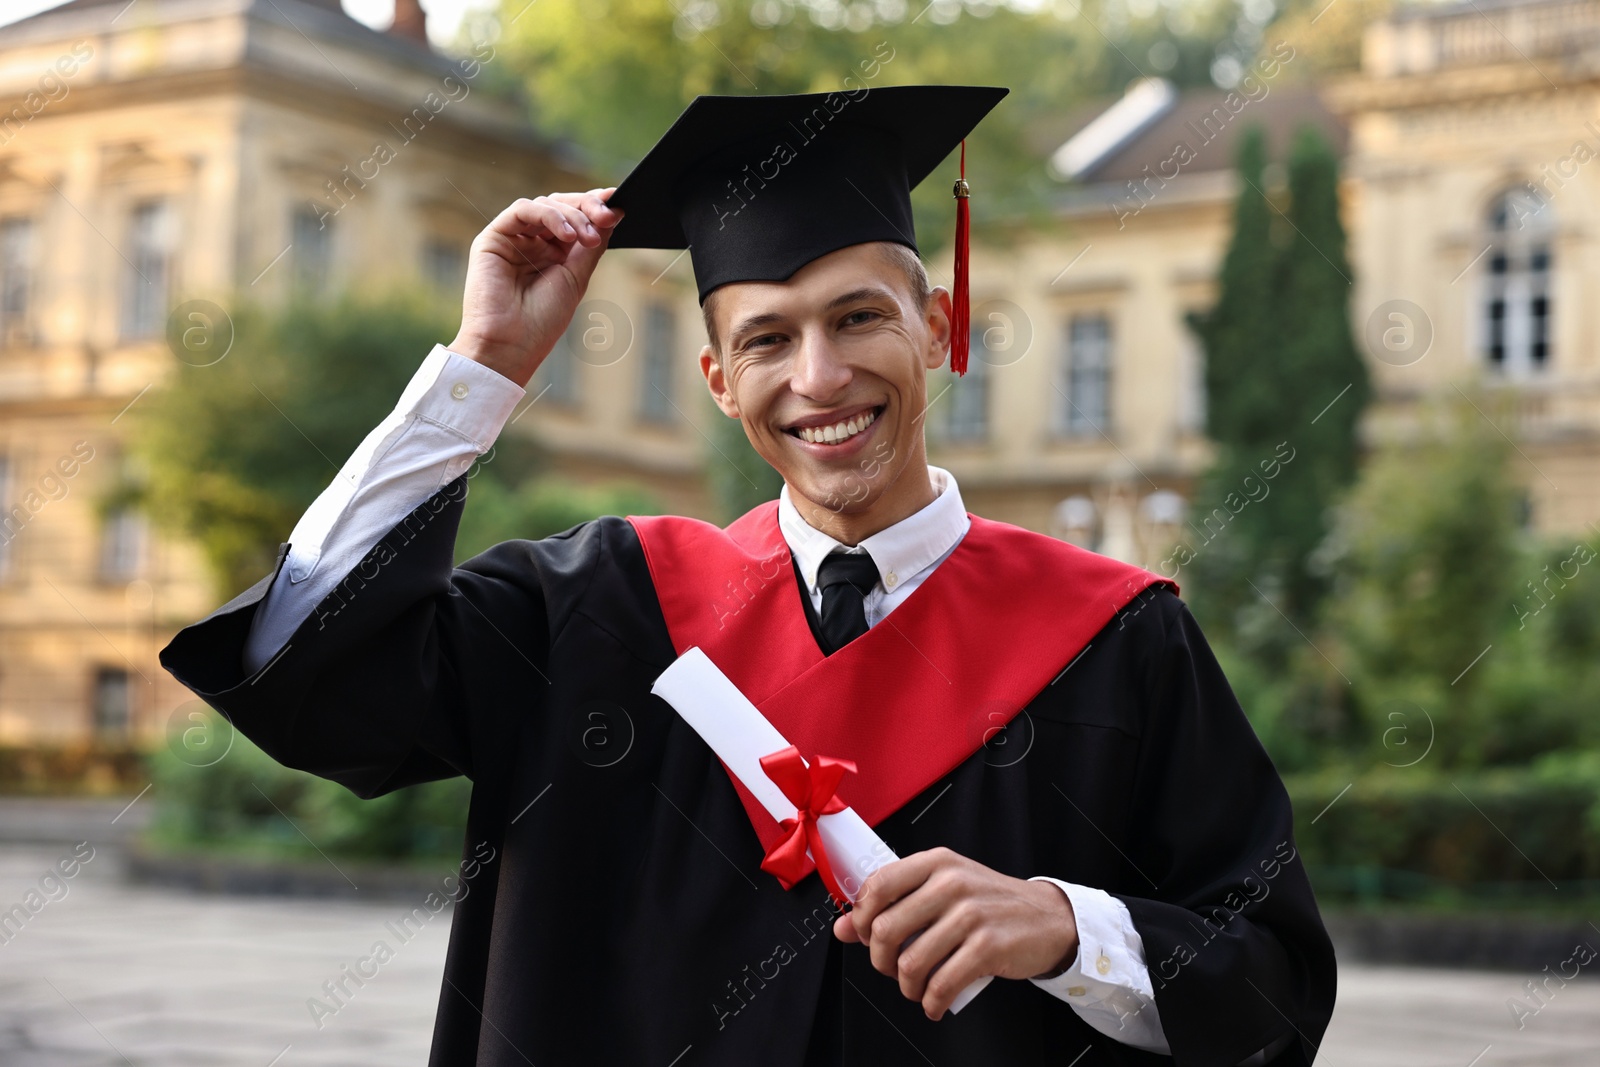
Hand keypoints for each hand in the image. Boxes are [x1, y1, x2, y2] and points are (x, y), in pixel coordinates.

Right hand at [447, 189, 623, 386]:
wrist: (509, 346)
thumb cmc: (541, 321)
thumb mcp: (577, 278)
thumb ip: (592, 245)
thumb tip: (613, 215)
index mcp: (553, 254)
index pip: (575, 219)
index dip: (595, 208)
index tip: (618, 205)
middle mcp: (532, 243)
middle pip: (561, 206)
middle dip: (587, 208)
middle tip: (608, 217)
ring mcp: (513, 239)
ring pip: (545, 205)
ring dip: (572, 216)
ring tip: (589, 238)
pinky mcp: (493, 237)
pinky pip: (522, 210)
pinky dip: (549, 216)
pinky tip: (567, 235)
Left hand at [832, 846, 1077, 1019]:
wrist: (1047, 918)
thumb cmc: (988, 903)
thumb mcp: (942, 889)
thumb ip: (894, 902)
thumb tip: (841, 928)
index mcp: (935, 862)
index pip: (878, 885)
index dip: (859, 917)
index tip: (862, 935)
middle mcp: (951, 883)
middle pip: (885, 928)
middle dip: (880, 960)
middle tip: (891, 969)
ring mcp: (971, 914)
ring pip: (911, 962)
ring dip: (906, 987)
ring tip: (916, 988)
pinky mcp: (988, 947)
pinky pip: (942, 984)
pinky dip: (931, 1002)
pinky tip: (934, 1003)